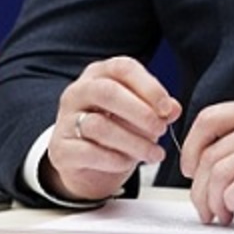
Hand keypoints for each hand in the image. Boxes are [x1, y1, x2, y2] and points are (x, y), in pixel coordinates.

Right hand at [43, 56, 180, 202]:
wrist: (87, 165)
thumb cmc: (116, 130)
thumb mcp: (140, 116)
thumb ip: (157, 110)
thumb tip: (173, 109)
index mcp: (100, 74)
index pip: (123, 68)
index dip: (148, 87)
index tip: (166, 108)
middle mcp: (78, 91)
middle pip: (107, 92)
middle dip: (140, 112)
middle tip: (161, 130)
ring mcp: (65, 120)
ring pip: (99, 126)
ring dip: (133, 142)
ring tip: (154, 154)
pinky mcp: (60, 149)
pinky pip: (88, 152)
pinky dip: (114, 159)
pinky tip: (128, 163)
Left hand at [180, 96, 233, 227]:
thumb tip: (198, 160)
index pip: (210, 118)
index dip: (191, 146)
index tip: (188, 169)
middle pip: (213, 152)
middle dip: (199, 186)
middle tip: (203, 206)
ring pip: (223, 170)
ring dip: (213, 198)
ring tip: (219, 212)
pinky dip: (231, 200)